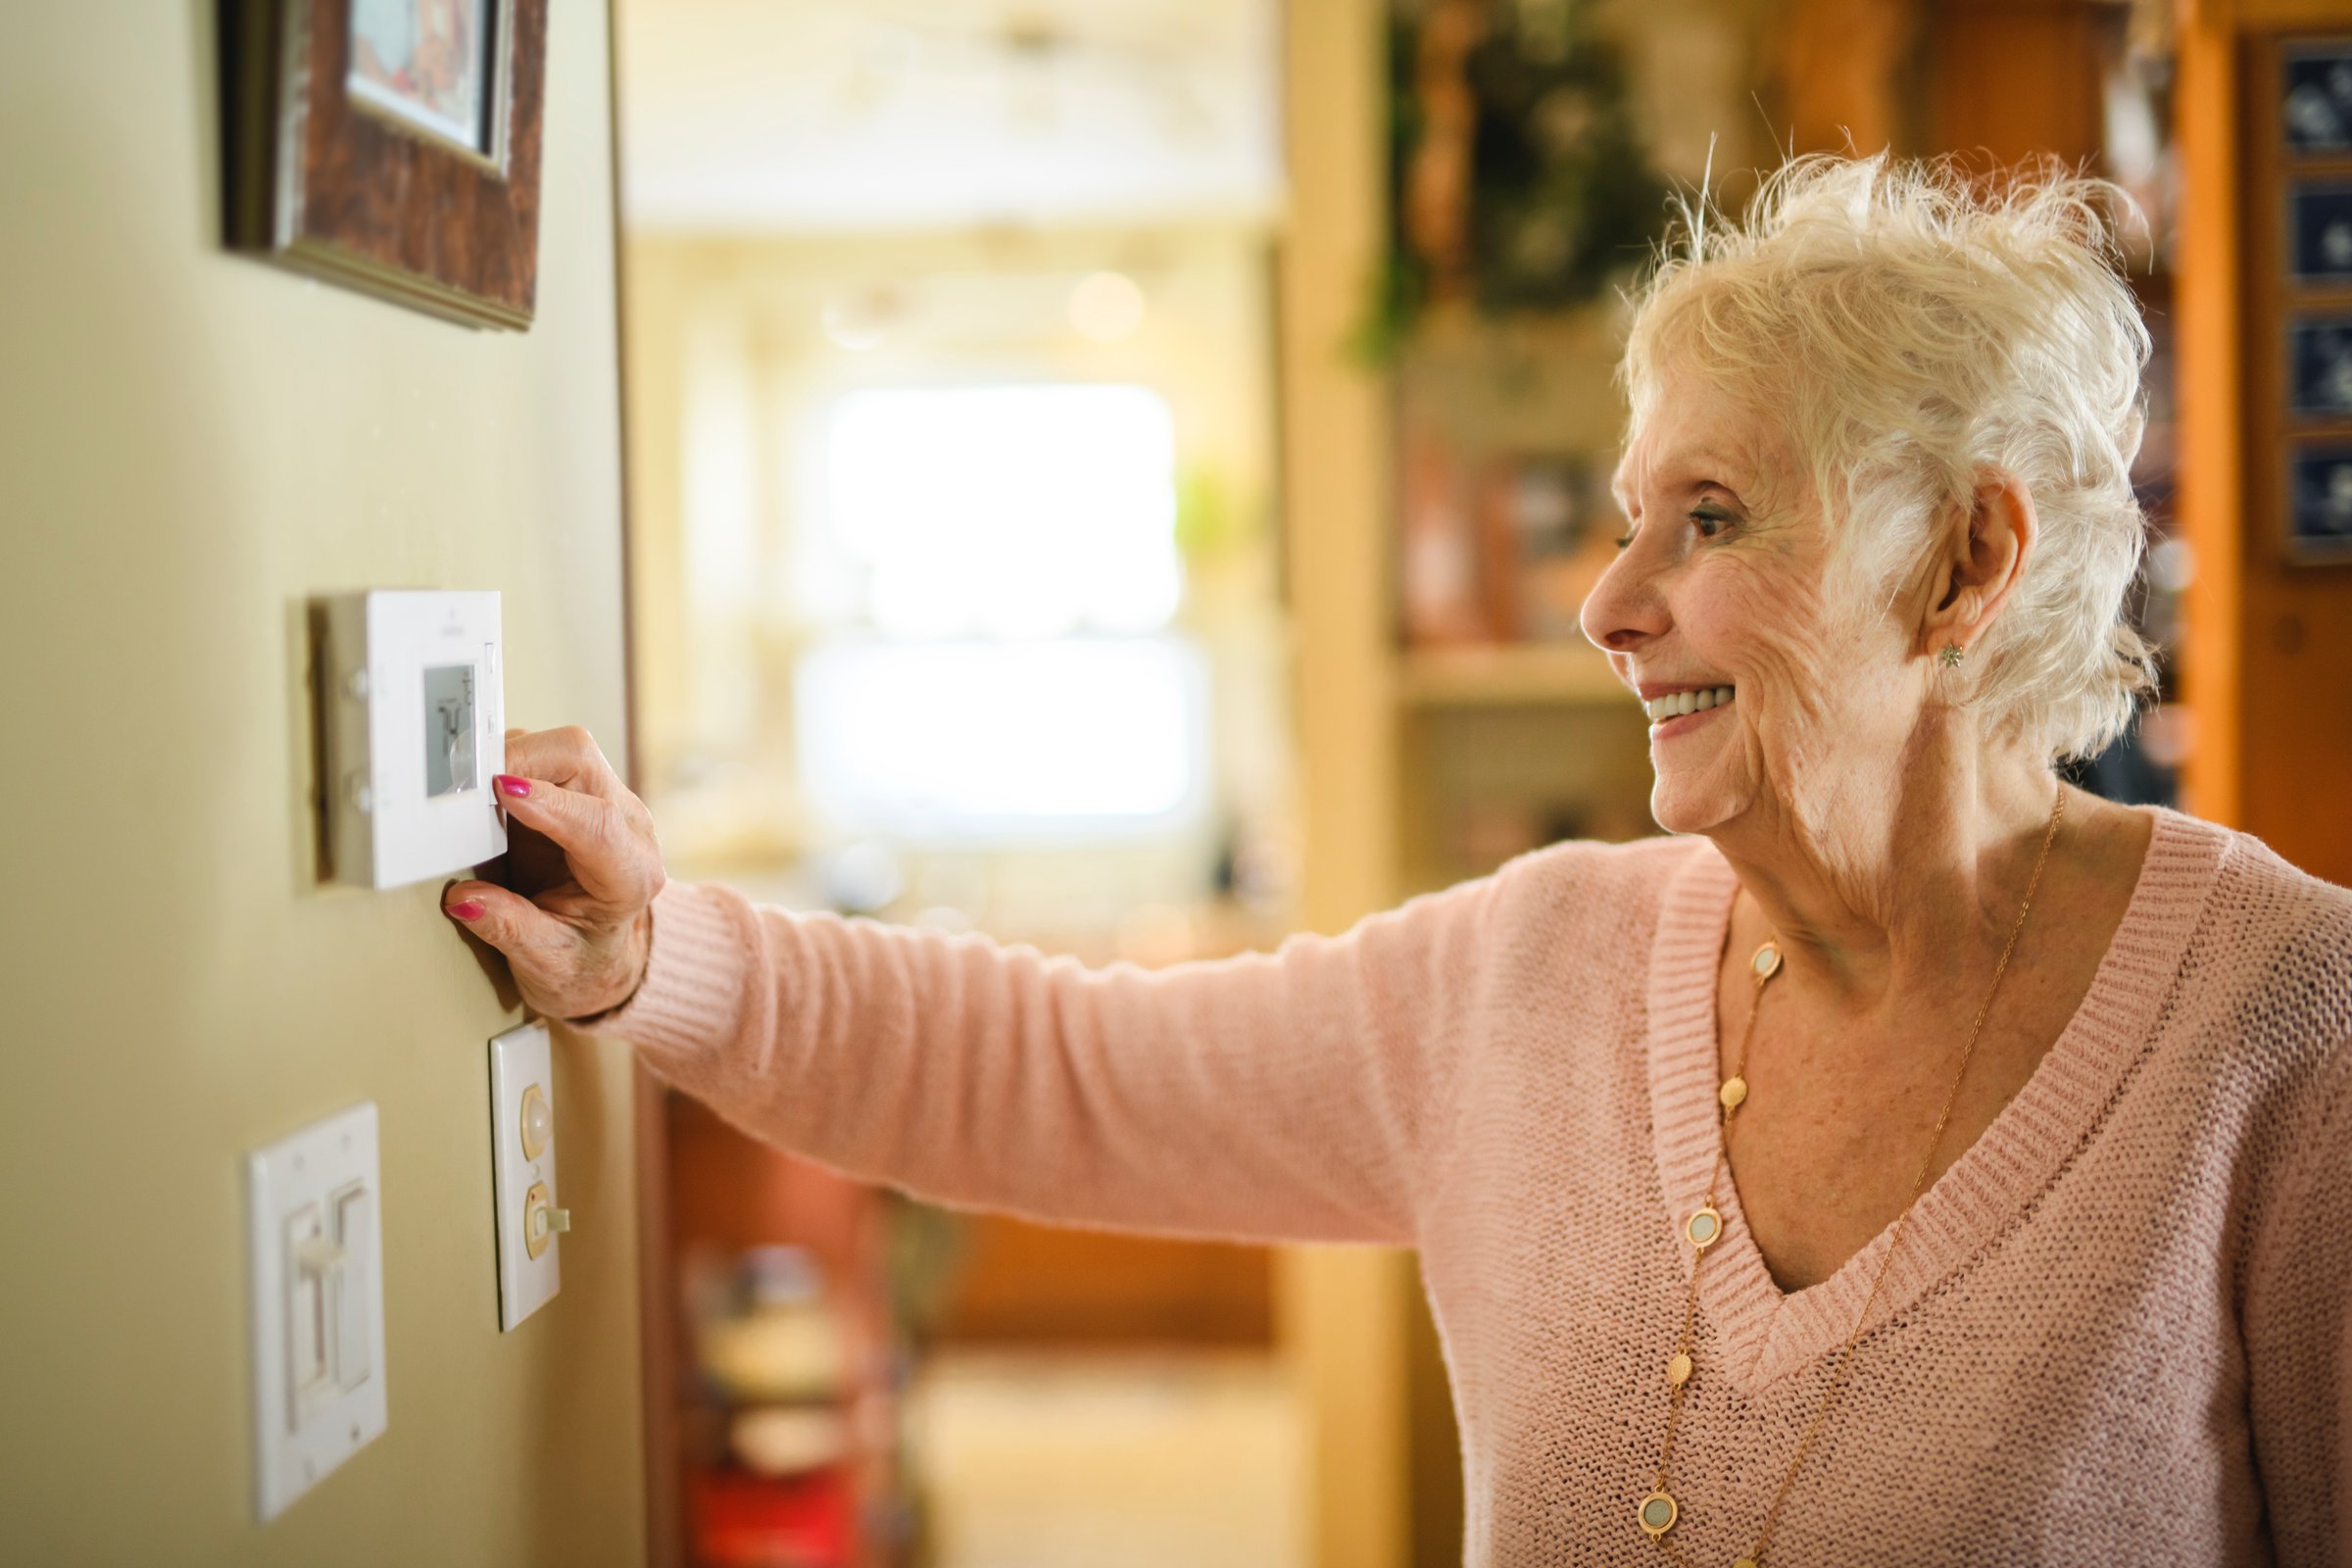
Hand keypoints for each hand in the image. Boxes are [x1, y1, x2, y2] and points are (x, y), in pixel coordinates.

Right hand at [442, 726, 665, 1020]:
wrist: (596, 956)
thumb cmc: (578, 960)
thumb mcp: (546, 963)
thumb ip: (510, 929)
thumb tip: (464, 898)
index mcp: (630, 874)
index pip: (598, 824)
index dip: (548, 803)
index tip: (503, 791)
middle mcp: (626, 825)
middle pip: (579, 761)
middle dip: (520, 762)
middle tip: (465, 788)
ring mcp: (603, 799)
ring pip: (560, 748)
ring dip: (508, 761)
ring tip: (468, 798)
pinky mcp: (575, 788)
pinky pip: (540, 755)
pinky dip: (503, 764)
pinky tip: (480, 797)